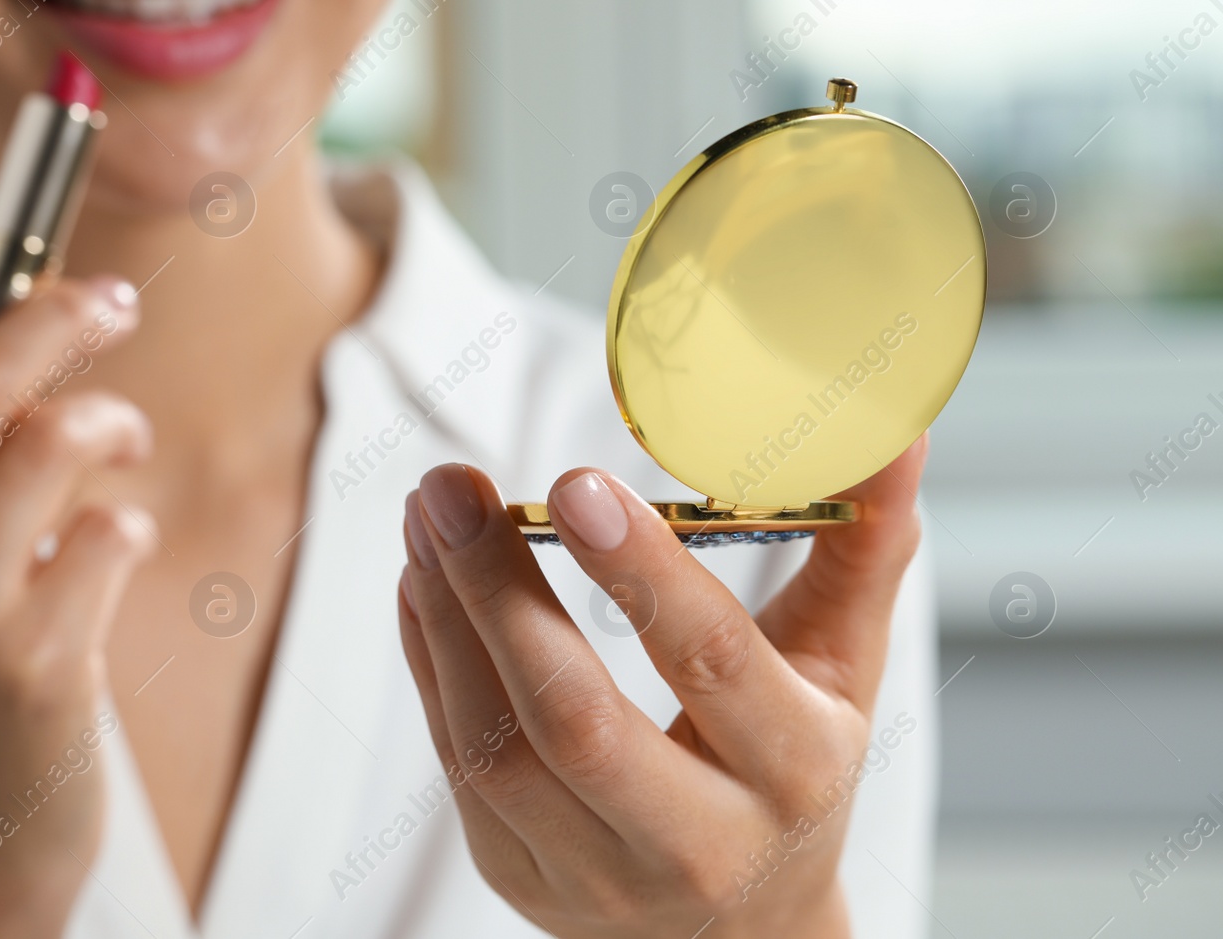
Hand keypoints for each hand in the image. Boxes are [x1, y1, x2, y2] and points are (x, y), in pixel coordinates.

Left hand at [397, 437, 928, 938]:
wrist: (743, 928)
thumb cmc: (794, 767)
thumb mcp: (842, 667)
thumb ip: (862, 548)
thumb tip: (896, 429)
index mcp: (795, 771)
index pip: (712, 664)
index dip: (642, 573)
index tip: (574, 483)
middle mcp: (697, 842)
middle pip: (576, 719)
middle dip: (500, 592)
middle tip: (451, 486)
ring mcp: (597, 876)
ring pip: (495, 748)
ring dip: (447, 619)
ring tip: (428, 515)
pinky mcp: (522, 877)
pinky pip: (457, 764)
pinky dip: (431, 660)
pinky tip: (423, 580)